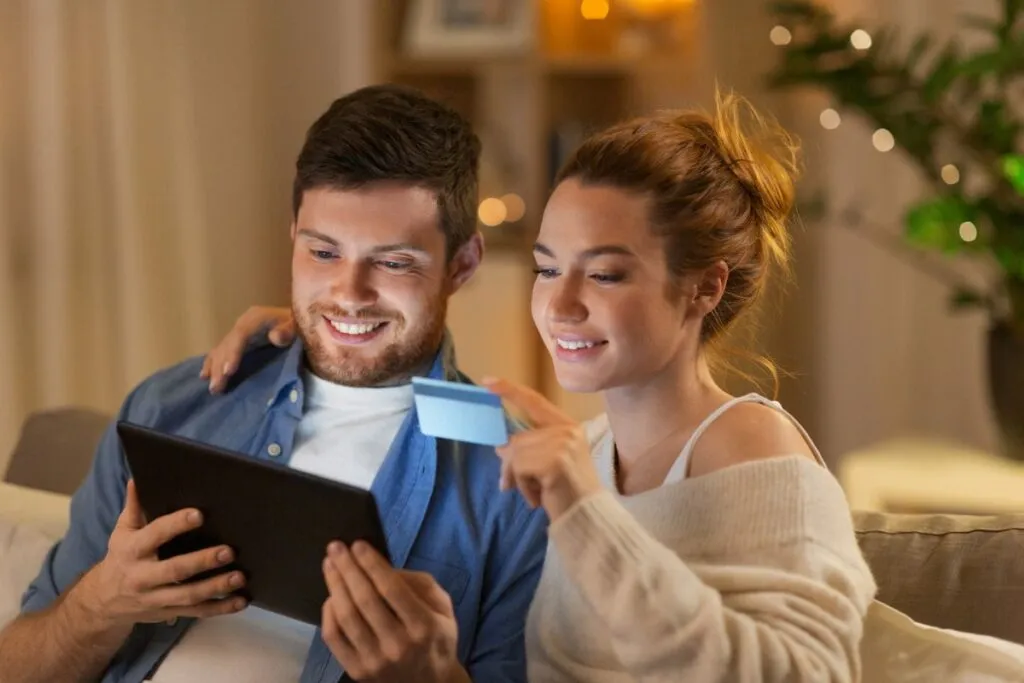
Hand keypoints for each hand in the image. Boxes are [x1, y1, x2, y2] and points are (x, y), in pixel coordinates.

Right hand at [73, 480, 246, 629]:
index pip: (155, 535)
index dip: (175, 525)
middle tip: (229, 551)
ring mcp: (157, 598)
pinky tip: (241, 600)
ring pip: (188, 595)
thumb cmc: (121, 558)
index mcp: (132, 551)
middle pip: (175, 570)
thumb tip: (138, 478)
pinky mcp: (169, 612)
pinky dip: (220, 608)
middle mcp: (143, 577)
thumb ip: (134, 506)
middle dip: (202, 561)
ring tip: (240, 577)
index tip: (199, 514)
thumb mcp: (122, 532)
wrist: (103, 602)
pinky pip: (197, 612)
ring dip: (216, 587)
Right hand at [200, 305, 294, 392]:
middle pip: (227, 344)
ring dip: (214, 368)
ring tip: (212, 387)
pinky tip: (205, 375)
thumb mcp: (297, 326)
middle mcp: (243, 323)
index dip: (233, 353)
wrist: (297, 321)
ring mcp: (239, 331)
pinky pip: (222, 350)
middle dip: (220, 367)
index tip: (228, 371)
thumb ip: (287, 331)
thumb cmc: (298, 326)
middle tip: (216, 388)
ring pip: (221, 349)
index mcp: (255, 318)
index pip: (240, 335)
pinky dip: (213, 363)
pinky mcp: (239, 340)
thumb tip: (275, 337)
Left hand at [321, 541, 465, 682]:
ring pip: (347, 617)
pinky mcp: (357, 671)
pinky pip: (334, 638)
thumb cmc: (436, 639)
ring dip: (335, 585)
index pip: (391, 589)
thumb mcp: (443, 608)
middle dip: (348, 568)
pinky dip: (329, 613)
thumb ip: (419, 584)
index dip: (371, 564)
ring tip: (330, 565)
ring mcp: (375, 661)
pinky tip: (331, 596)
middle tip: (336, 547)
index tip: (357, 545)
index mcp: (424, 626)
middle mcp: (398, 645)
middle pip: (365, 599)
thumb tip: (383, 567)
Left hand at [481, 377, 602, 521]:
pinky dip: (523, 486)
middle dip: (510, 465)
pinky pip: (520, 468)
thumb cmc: (567, 493)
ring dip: (517, 478)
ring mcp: (563, 443)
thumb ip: (527, 450)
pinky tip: (538, 498)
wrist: (586, 517)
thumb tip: (500, 448)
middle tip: (512, 485)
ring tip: (535, 493)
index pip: (535, 401)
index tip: (488, 382)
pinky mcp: (555, 460)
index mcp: (567, 426)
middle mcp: (567, 430)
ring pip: (516, 453)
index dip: (510, 391)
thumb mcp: (545, 466)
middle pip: (518, 439)